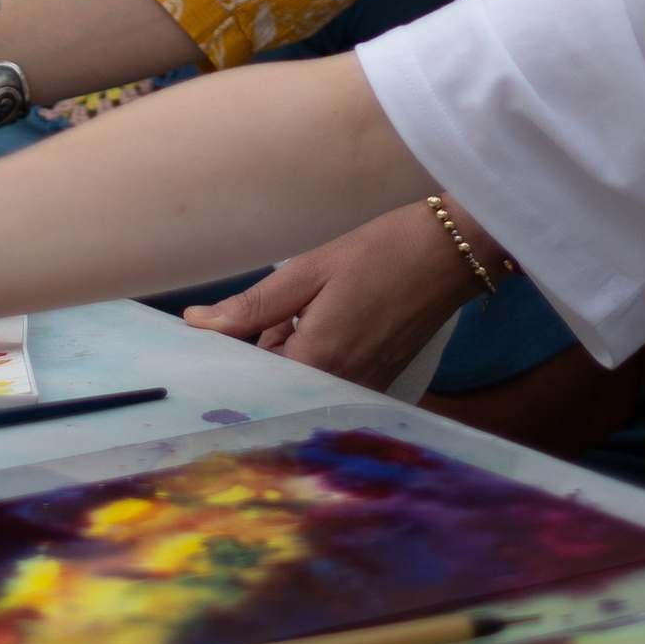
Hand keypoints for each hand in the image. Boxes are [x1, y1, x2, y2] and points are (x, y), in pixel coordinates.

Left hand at [182, 197, 471, 389]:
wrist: (449, 254)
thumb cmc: (379, 253)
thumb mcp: (307, 271)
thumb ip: (251, 306)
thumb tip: (196, 324)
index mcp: (316, 363)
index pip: (250, 381)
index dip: (231, 356)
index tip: (219, 334)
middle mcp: (339, 389)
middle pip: (276, 385)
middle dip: (264, 350)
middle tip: (282, 305)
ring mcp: (362, 390)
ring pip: (302, 381)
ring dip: (291, 350)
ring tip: (313, 304)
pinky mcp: (378, 383)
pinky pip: (329, 378)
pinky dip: (318, 353)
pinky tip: (329, 318)